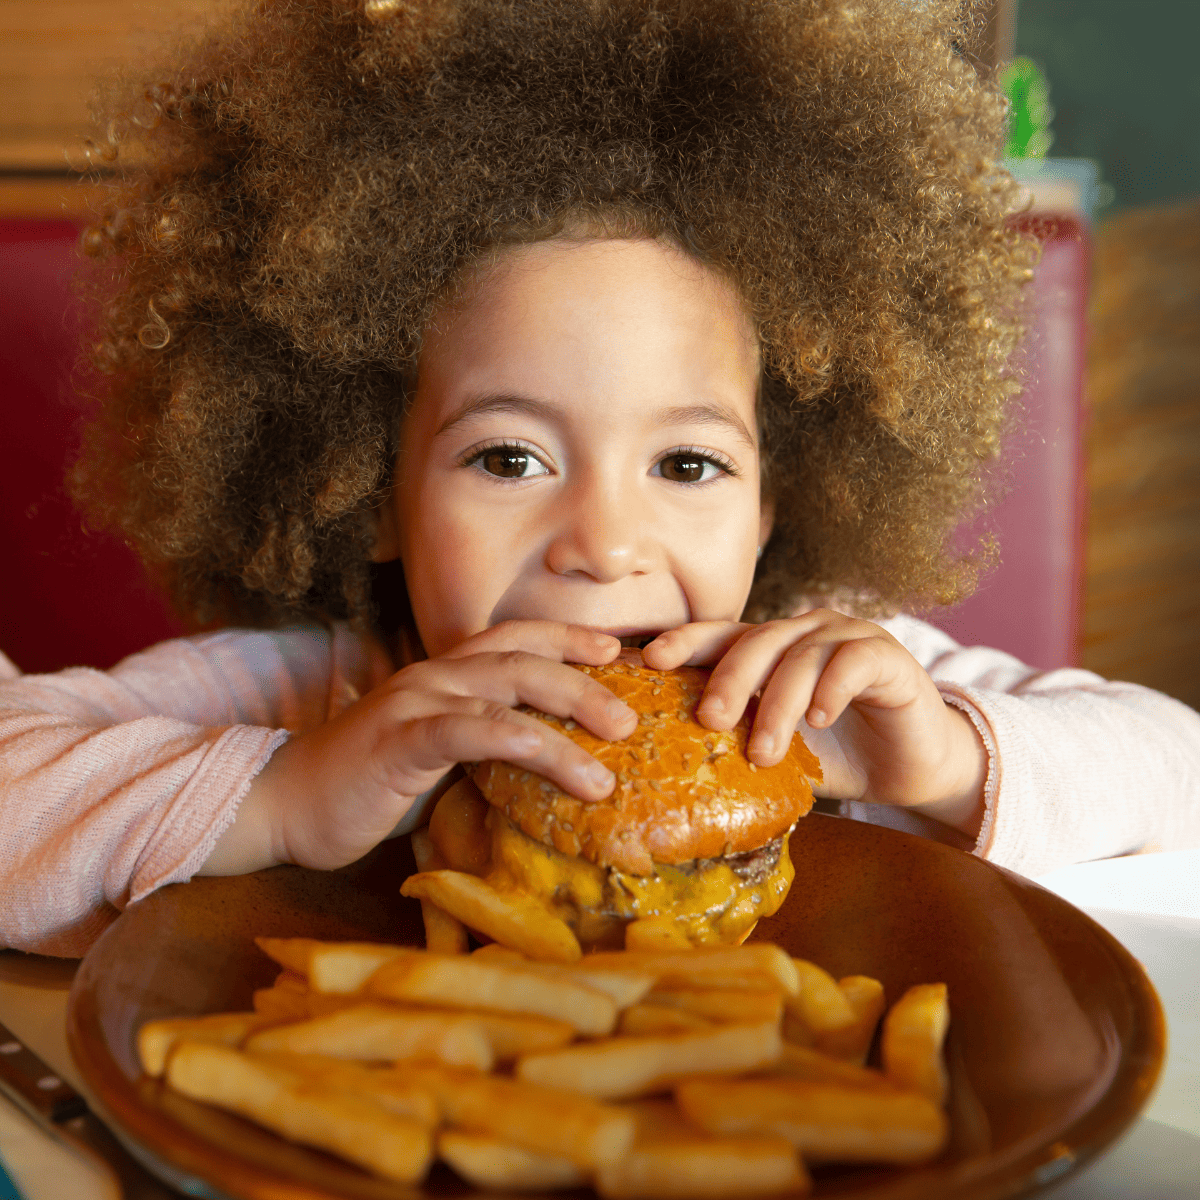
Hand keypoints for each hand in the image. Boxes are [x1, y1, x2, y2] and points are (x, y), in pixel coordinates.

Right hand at [200, 622, 636, 874]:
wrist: (284, 806)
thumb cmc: (366, 787)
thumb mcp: (436, 763)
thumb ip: (483, 752)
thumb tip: (545, 771)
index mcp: (445, 675)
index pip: (517, 640)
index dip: (569, 637)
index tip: (618, 651)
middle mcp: (435, 675)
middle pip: (525, 658)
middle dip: (585, 678)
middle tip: (633, 715)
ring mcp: (416, 701)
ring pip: (507, 687)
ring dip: (569, 712)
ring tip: (615, 750)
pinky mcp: (400, 739)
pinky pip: (471, 730)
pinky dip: (522, 741)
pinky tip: (563, 763)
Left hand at [641, 611, 986, 837]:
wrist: (911, 769)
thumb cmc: (837, 755)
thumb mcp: (777, 750)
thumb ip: (737, 743)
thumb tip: (671, 766)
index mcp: (770, 649)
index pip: (721, 636)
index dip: (686, 642)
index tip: (651, 660)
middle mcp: (804, 632)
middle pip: (755, 641)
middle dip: (728, 680)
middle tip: (710, 720)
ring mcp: (846, 637)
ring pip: (801, 656)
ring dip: (778, 704)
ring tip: (765, 752)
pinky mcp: (887, 655)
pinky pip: (852, 661)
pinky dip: (832, 689)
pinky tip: (819, 718)